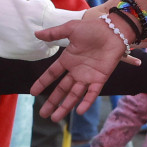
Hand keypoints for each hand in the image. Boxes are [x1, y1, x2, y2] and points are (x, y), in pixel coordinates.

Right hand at [31, 0, 142, 120]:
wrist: (114, 30)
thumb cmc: (93, 28)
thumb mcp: (71, 29)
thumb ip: (54, 33)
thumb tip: (36, 34)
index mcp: (68, 60)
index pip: (52, 74)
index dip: (42, 83)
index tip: (33, 93)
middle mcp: (77, 71)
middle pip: (62, 89)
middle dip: (52, 102)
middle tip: (43, 114)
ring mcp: (88, 76)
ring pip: (74, 95)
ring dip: (65, 106)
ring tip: (55, 118)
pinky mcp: (100, 79)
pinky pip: (92, 93)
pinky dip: (86, 102)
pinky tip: (78, 111)